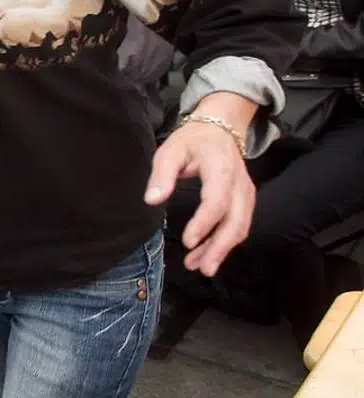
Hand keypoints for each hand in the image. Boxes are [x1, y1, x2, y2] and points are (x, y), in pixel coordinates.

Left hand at [146, 121, 253, 276]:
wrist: (220, 130)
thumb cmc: (192, 141)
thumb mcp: (170, 151)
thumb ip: (162, 175)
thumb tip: (151, 200)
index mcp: (220, 169)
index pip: (216, 201)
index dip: (204, 224)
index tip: (187, 242)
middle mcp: (239, 183)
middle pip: (236, 220)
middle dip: (219, 247)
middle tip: (201, 268)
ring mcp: (246, 192)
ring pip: (240, 226)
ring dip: (222, 249)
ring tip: (202, 267)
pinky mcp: (246, 200)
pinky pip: (240, 224)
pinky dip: (226, 242)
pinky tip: (208, 254)